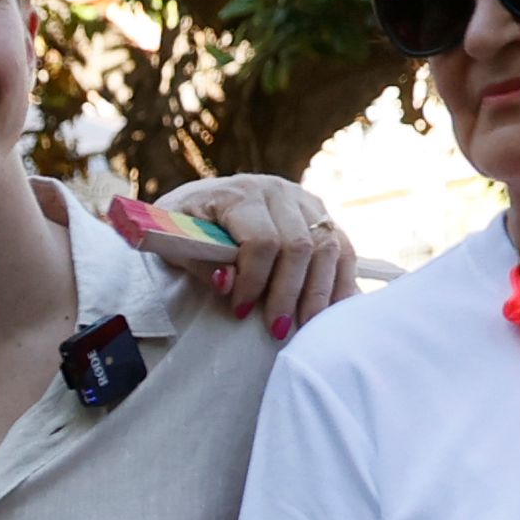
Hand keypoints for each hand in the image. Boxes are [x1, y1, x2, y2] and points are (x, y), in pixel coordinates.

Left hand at [141, 176, 363, 336]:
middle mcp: (278, 191)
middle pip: (299, 244)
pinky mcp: (321, 215)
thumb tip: (227, 282)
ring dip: (319, 292)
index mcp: (240, 194)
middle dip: (289, 293)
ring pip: (328, 246)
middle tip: (278, 329)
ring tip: (307, 326)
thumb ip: (199, 261)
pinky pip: (343, 248)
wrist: (203, 200)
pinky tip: (335, 311)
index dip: (254, 280)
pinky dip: (342, 281)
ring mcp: (304, 201)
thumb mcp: (176, 240)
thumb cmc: (186, 225)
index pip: (261, 240)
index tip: (239, 311)